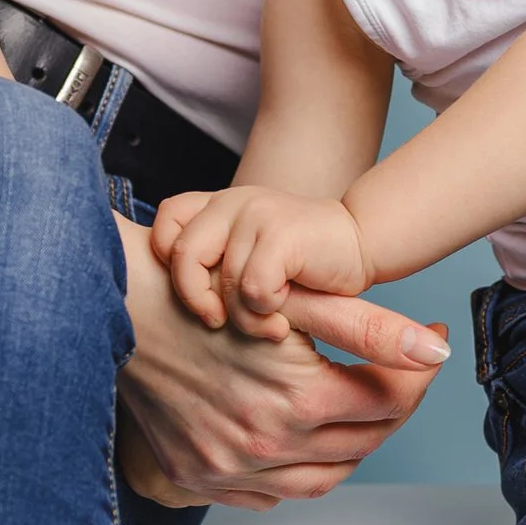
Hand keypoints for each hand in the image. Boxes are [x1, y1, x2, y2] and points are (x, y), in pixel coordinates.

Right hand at [113, 221, 445, 508]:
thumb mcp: (296, 300)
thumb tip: (437, 351)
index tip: (427, 344)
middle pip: (363, 442)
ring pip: (324, 477)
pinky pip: (271, 493)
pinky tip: (302, 436)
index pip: (390, 402)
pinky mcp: (201, 478)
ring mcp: (230, 469)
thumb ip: (373, 329)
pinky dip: (298, 470)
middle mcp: (267, 447)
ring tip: (354, 406)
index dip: (417, 372)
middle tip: (396, 374)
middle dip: (392, 406)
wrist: (122, 307)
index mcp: (299, 401)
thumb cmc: (206, 290)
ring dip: (351, 446)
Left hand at [150, 185, 369, 337]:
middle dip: (196, 299)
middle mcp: (233, 201)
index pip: (166, 221)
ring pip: (223, 282)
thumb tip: (162, 303)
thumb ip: (213, 262)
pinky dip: (267, 311)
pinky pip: (252, 289)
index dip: (169, 263)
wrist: (363, 244)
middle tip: (217, 323)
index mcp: (220, 205)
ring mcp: (257, 213)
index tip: (197, 294)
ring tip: (270, 322)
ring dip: (245, 316)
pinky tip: (287, 309)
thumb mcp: (249, 256)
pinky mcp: (280, 233)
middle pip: (182, 255)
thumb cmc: (304, 264)